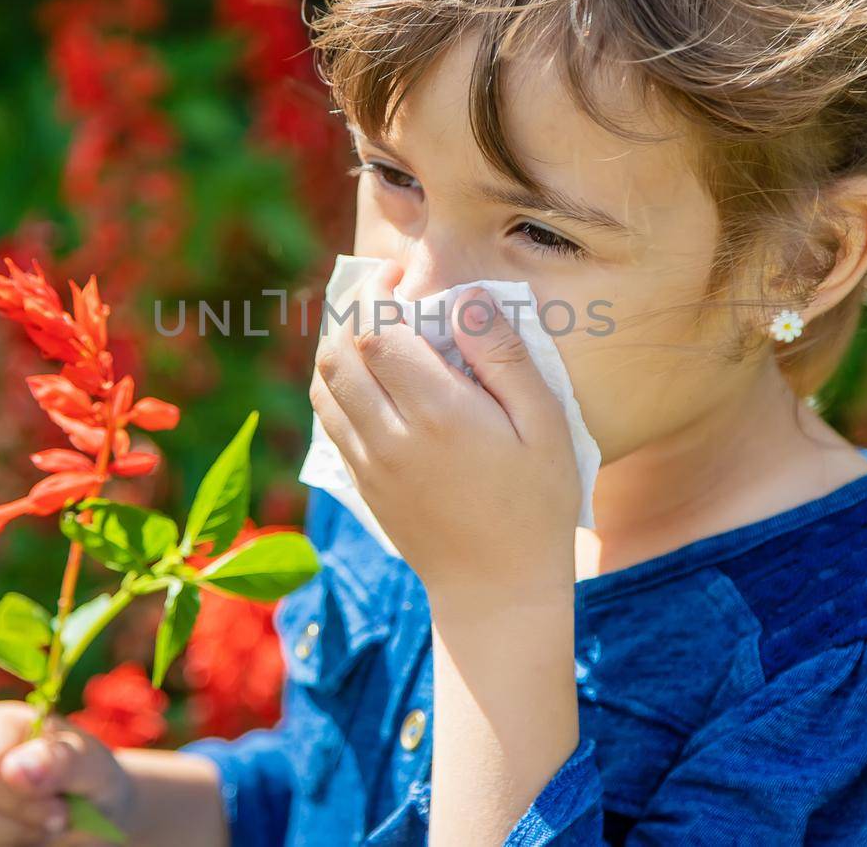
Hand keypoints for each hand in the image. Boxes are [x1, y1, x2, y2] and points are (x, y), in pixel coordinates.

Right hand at [0, 701, 129, 845]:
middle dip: (21, 825)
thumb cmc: (93, 783)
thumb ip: (63, 760)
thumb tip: (17, 767)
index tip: (61, 806)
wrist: (96, 815)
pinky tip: (24, 841)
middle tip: (58, 821)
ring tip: (43, 830)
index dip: (24, 798)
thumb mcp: (95, 768)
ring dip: (13, 842)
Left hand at [310, 260, 580, 601]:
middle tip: (386, 297)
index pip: (375, 333)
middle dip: (354, 313)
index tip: (402, 277)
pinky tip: (371, 378)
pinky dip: (337, 386)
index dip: (380, 295)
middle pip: (336, 353)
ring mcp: (368, 463)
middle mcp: (389, 436)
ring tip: (375, 332)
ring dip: (339, 348)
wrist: (498, 589)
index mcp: (437, 415)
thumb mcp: (544, 425)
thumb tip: (468, 297)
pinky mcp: (362, 483)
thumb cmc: (535, 503)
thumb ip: (504, 356)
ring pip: (323, 385)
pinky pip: (329, 419)